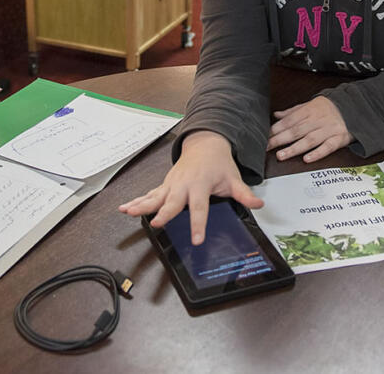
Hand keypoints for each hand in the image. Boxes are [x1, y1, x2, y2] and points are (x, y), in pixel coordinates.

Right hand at [118, 130, 261, 244]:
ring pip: (155, 196)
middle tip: (157, 223)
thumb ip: (244, 194)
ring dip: (141, 204)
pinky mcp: (165, 184)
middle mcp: (184, 184)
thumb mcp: (233, 178)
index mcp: (201, 185)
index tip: (197, 239)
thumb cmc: (219, 163)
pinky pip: (149, 194)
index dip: (199, 224)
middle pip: (173, 201)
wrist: (205, 143)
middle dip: (164, 213)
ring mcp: (172, 184)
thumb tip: (258, 204)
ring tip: (128, 212)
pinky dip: (137, 201)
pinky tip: (125, 208)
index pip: (200, 208)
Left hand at [268, 95, 351, 162]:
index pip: (289, 121)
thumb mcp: (310, 104)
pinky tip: (307, 159)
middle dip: (279, 140)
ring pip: (309, 140)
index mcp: (309, 111)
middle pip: (296, 131)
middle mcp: (317, 120)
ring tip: (281, 155)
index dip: (276, 129)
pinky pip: (328, 147)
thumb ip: (293, 111)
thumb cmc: (330, 107)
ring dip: (294, 148)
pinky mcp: (339, 139)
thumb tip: (276, 115)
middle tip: (267, 147)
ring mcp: (328, 130)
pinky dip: (317, 153)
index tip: (264, 137)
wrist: (356, 106)